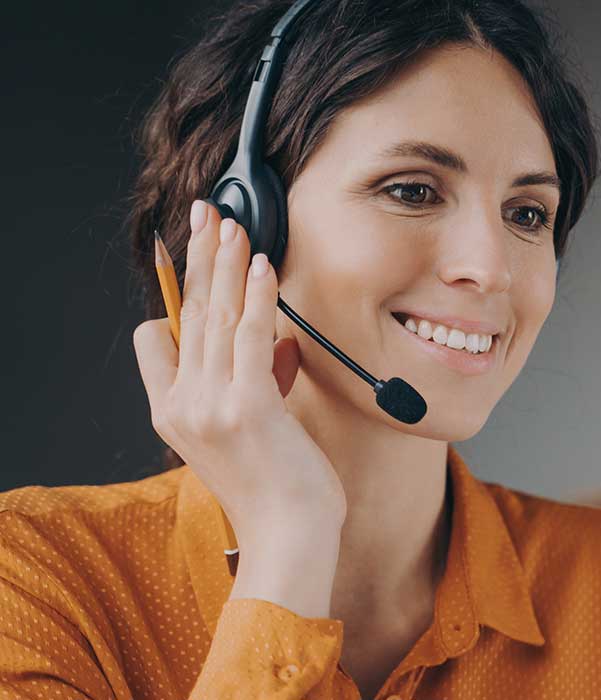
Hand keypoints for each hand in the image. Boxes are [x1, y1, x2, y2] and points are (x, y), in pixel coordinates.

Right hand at [133, 200, 347, 545]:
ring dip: (226, 262)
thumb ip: (249, 383)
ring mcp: (211, 406)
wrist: (291, 538)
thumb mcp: (249, 432)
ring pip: (214, 317)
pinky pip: (249, 337)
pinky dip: (256, 296)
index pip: (158, 339)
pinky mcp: (248, 408)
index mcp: (173, 413)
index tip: (200, 254)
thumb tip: (270, 341)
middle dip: (200, 256)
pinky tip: (262, 265)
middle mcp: (182, 406)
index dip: (181, 293)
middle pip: (188, 313)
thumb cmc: (278, 490)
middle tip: (206, 212)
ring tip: (233, 223)